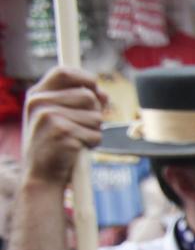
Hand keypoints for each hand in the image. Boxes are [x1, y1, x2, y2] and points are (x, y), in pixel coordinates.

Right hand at [22, 67, 107, 187]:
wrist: (41, 176)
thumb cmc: (53, 146)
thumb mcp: (55, 118)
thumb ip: (75, 101)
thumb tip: (104, 94)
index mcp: (36, 96)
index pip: (64, 72)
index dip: (85, 78)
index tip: (97, 89)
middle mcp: (40, 103)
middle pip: (87, 96)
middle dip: (94, 113)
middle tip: (82, 129)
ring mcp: (51, 117)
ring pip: (96, 116)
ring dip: (94, 130)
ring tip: (77, 140)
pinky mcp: (64, 133)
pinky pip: (96, 134)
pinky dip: (93, 144)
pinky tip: (78, 150)